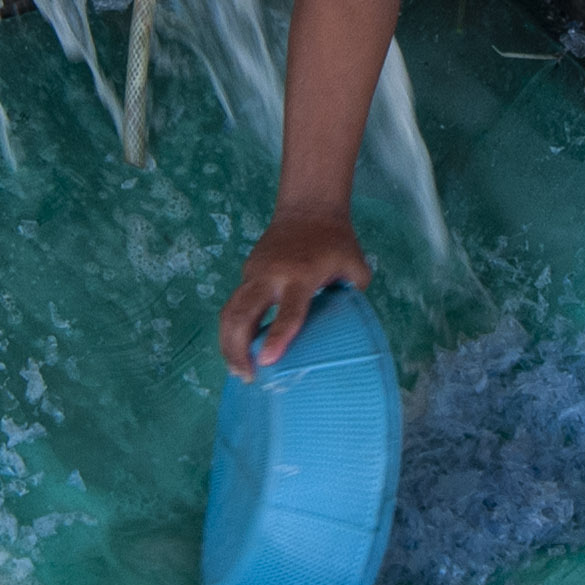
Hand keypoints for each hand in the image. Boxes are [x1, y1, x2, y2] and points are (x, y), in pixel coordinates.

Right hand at [223, 210, 372, 377]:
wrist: (308, 208)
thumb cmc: (336, 240)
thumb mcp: (355, 266)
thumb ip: (354, 296)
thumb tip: (352, 328)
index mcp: (301, 275)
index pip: (288, 310)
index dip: (277, 336)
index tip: (266, 361)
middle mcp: (271, 275)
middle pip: (242, 314)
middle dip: (238, 348)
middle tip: (247, 377)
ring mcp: (254, 273)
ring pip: (230, 311)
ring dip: (229, 343)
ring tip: (238, 370)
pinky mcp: (247, 273)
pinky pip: (235, 304)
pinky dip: (233, 330)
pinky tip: (239, 350)